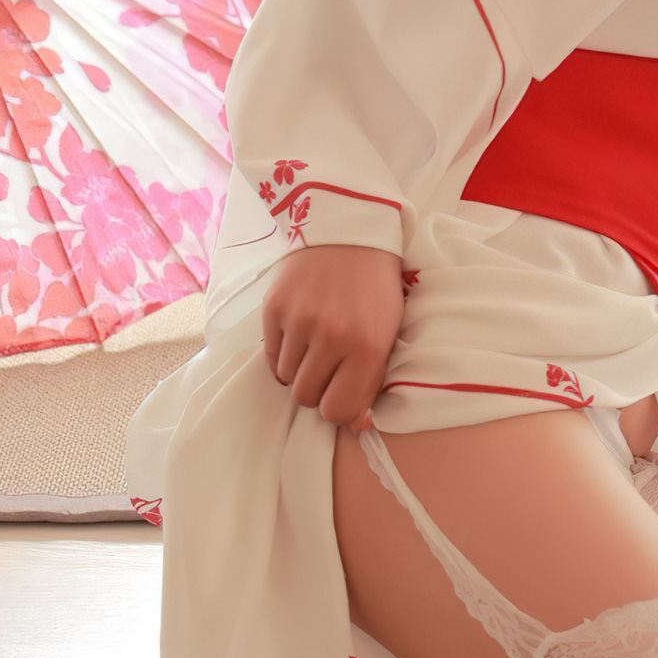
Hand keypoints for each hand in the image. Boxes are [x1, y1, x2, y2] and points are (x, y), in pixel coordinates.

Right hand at [262, 243, 406, 424]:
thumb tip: (355, 425)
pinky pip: (270, 355)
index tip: (340, 394)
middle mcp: (332, 337)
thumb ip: (372, 380)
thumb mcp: (388, 333)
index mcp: (368, 348)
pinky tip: (298, 333)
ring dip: (297, 371)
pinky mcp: (274, 308)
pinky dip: (282, 352)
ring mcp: (300, 321)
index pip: (338, 411)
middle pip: (307, 397)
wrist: (349, 232)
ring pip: (285, 378)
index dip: (338, 409)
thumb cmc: (375, 289)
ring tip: (313, 346)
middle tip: (327, 367)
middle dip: (316, 390)